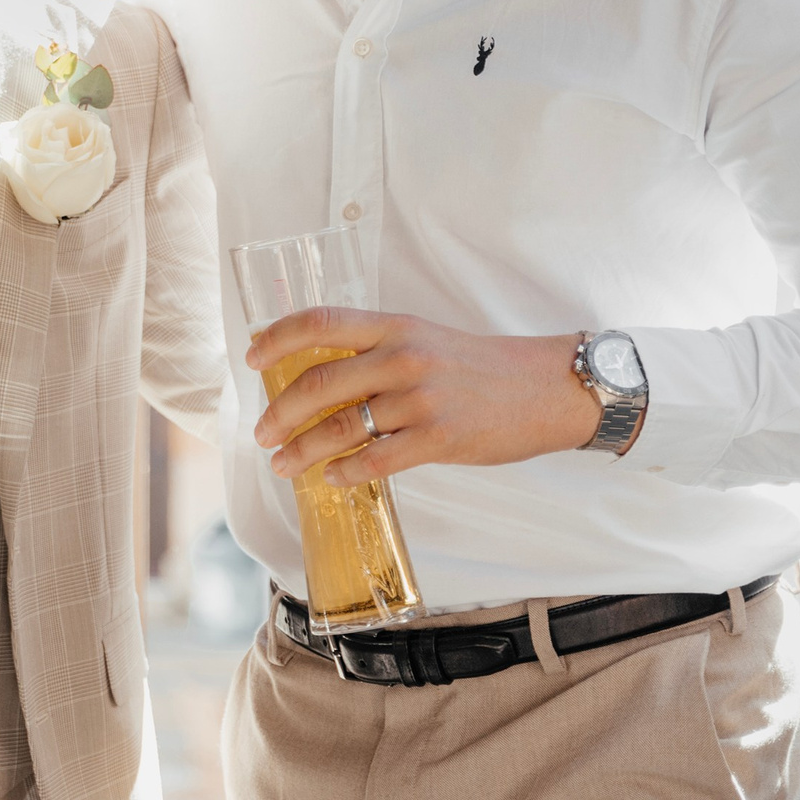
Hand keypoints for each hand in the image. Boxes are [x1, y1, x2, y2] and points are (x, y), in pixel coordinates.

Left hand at [247, 310, 595, 485]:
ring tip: (284, 463)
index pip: (321, 322)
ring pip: (341, 427)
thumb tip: (319, 377)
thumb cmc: (480, 366)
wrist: (548, 388)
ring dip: (303, 449)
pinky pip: (377, 459)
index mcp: (395, 326)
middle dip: (279, 412)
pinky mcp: (440, 438)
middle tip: (261, 433)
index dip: (277, 338)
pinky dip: (346, 471)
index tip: (251, 359)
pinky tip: (332, 477)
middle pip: (318, 383)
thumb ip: (376, 351)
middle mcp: (403, 357)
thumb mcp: (425, 339)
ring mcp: (421, 399)